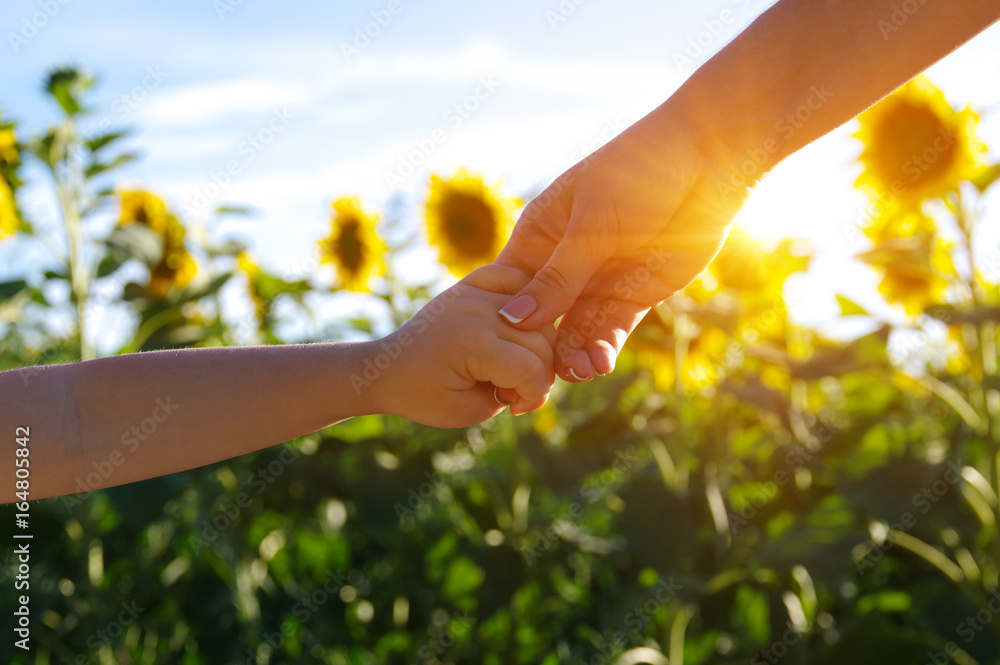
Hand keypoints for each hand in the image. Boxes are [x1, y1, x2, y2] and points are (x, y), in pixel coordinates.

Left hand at [369, 265, 555, 427]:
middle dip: (538, 374)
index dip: (533, 396)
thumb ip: (515, 392)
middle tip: (512, 390)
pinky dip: (525, 299)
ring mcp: (474, 291)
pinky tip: (515, 327)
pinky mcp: (471, 283)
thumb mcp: (471, 410)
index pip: (532, 370)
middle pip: (542, 342)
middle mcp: (476, 309)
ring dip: (536, 345)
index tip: (515, 408)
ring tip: (511, 366)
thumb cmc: (425, 395)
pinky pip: (514, 279)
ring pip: (538, 315)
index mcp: (473, 342)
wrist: (387, 369)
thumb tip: (544, 370)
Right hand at [495, 105, 749, 381]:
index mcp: (540, 233)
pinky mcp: (634, 293)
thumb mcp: (591, 225)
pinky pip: (611, 328)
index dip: (503, 319)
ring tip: (578, 373)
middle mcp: (565, 261)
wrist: (705, 160)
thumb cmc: (637, 173)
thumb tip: (515, 318)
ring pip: (577, 327)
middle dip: (541, 345)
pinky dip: (603, 347)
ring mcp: (599, 279)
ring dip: (574, 352)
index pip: (512, 284)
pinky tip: (598, 364)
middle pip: (543, 315)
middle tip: (541, 376)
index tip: (497, 353)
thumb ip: (558, 276)